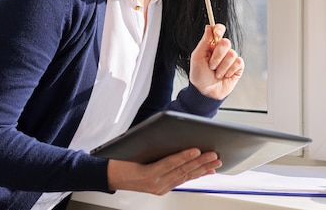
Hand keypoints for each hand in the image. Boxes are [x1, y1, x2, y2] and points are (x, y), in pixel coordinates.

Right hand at [106, 148, 220, 194]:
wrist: (111, 176)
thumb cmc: (120, 162)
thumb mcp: (133, 151)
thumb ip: (153, 147)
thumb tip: (172, 137)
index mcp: (148, 174)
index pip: (170, 163)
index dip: (184, 156)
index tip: (197, 150)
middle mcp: (156, 184)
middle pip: (181, 171)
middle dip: (200, 162)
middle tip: (213, 155)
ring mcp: (160, 188)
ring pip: (185, 177)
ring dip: (202, 169)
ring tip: (214, 162)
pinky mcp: (162, 189)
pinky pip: (181, 181)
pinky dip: (194, 175)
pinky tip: (205, 172)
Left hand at [189, 24, 243, 99]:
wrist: (206, 92)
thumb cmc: (199, 75)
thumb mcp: (197, 57)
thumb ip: (204, 41)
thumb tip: (209, 26)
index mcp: (211, 45)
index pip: (218, 31)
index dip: (219, 30)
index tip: (217, 33)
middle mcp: (222, 50)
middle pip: (226, 42)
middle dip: (217, 56)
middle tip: (211, 66)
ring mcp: (230, 59)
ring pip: (232, 54)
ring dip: (222, 67)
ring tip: (216, 74)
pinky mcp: (237, 68)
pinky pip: (238, 62)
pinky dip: (230, 70)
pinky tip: (225, 76)